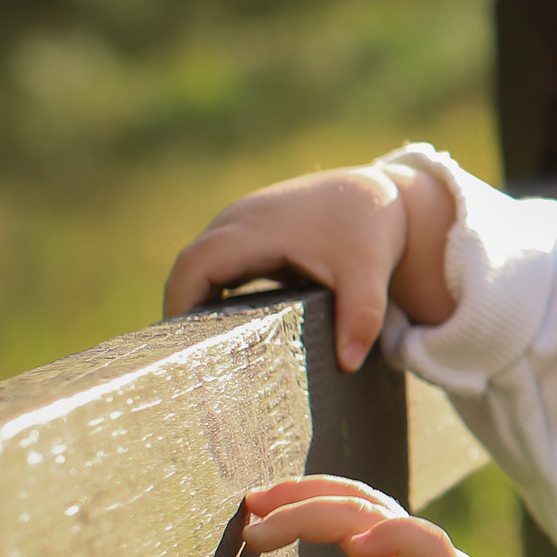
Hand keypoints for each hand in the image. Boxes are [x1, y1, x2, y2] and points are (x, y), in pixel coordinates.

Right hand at [165, 162, 457, 370]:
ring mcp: (241, 224)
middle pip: (191, 267)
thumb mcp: (368, 272)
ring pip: (204, 265)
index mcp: (254, 228)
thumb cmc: (367, 228)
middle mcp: (237, 221)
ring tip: (208, 351)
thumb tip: (348, 364)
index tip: (180, 343)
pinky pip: (221, 264)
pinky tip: (230, 329)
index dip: (180, 301)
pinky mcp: (250, 233)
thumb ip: (361, 316)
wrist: (376, 193)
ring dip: (200, 302)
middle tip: (194, 359)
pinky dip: (219, 293)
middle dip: (185, 309)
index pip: (195, 264)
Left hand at [242, 476, 556, 556]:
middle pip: (358, 502)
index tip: (261, 513)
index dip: (309, 504)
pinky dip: (390, 538)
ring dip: (317, 513)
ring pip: (376, 516)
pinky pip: (424, 548)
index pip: (357, 514)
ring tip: (267, 526)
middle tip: (251, 503)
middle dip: (300, 496)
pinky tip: (353, 546)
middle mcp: (422, 555)